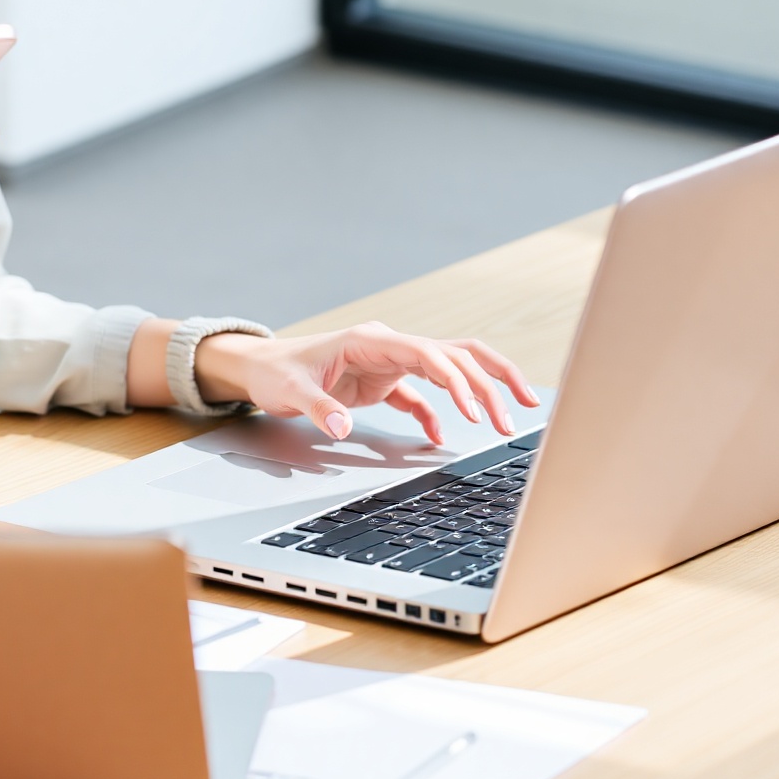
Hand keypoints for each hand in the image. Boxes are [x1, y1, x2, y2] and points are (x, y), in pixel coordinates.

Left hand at [194, 321, 538, 445]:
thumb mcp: (291, 392)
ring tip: (507, 417)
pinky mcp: (384, 381)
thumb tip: (341, 428)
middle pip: (452, 354)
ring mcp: (389, 363)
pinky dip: (439, 414)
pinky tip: (442, 438)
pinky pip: (423, 394)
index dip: (456, 380)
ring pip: (447, 368)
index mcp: (370, 341)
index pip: (428, 353)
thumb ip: (318, 408)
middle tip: (518, 412)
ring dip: (478, 390)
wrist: (260, 368)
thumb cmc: (275, 372)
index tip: (475, 413)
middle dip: (489, 380)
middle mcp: (387, 346)